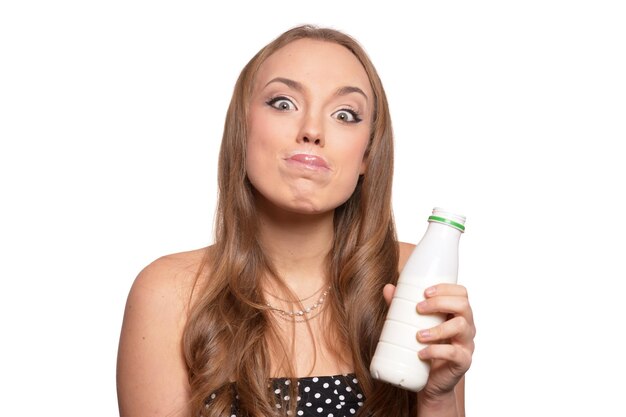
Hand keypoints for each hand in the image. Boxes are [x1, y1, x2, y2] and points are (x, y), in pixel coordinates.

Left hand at [383, 283, 474, 399]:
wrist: (430, 381)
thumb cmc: (424, 347)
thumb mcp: (413, 325)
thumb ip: (402, 307)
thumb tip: (388, 288)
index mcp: (457, 314)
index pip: (461, 293)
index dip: (446, 288)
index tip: (425, 292)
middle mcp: (466, 327)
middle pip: (464, 305)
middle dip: (440, 303)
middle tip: (419, 308)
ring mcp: (466, 344)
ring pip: (461, 327)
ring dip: (438, 328)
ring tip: (419, 335)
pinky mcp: (463, 362)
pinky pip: (455, 353)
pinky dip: (435, 351)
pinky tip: (421, 353)